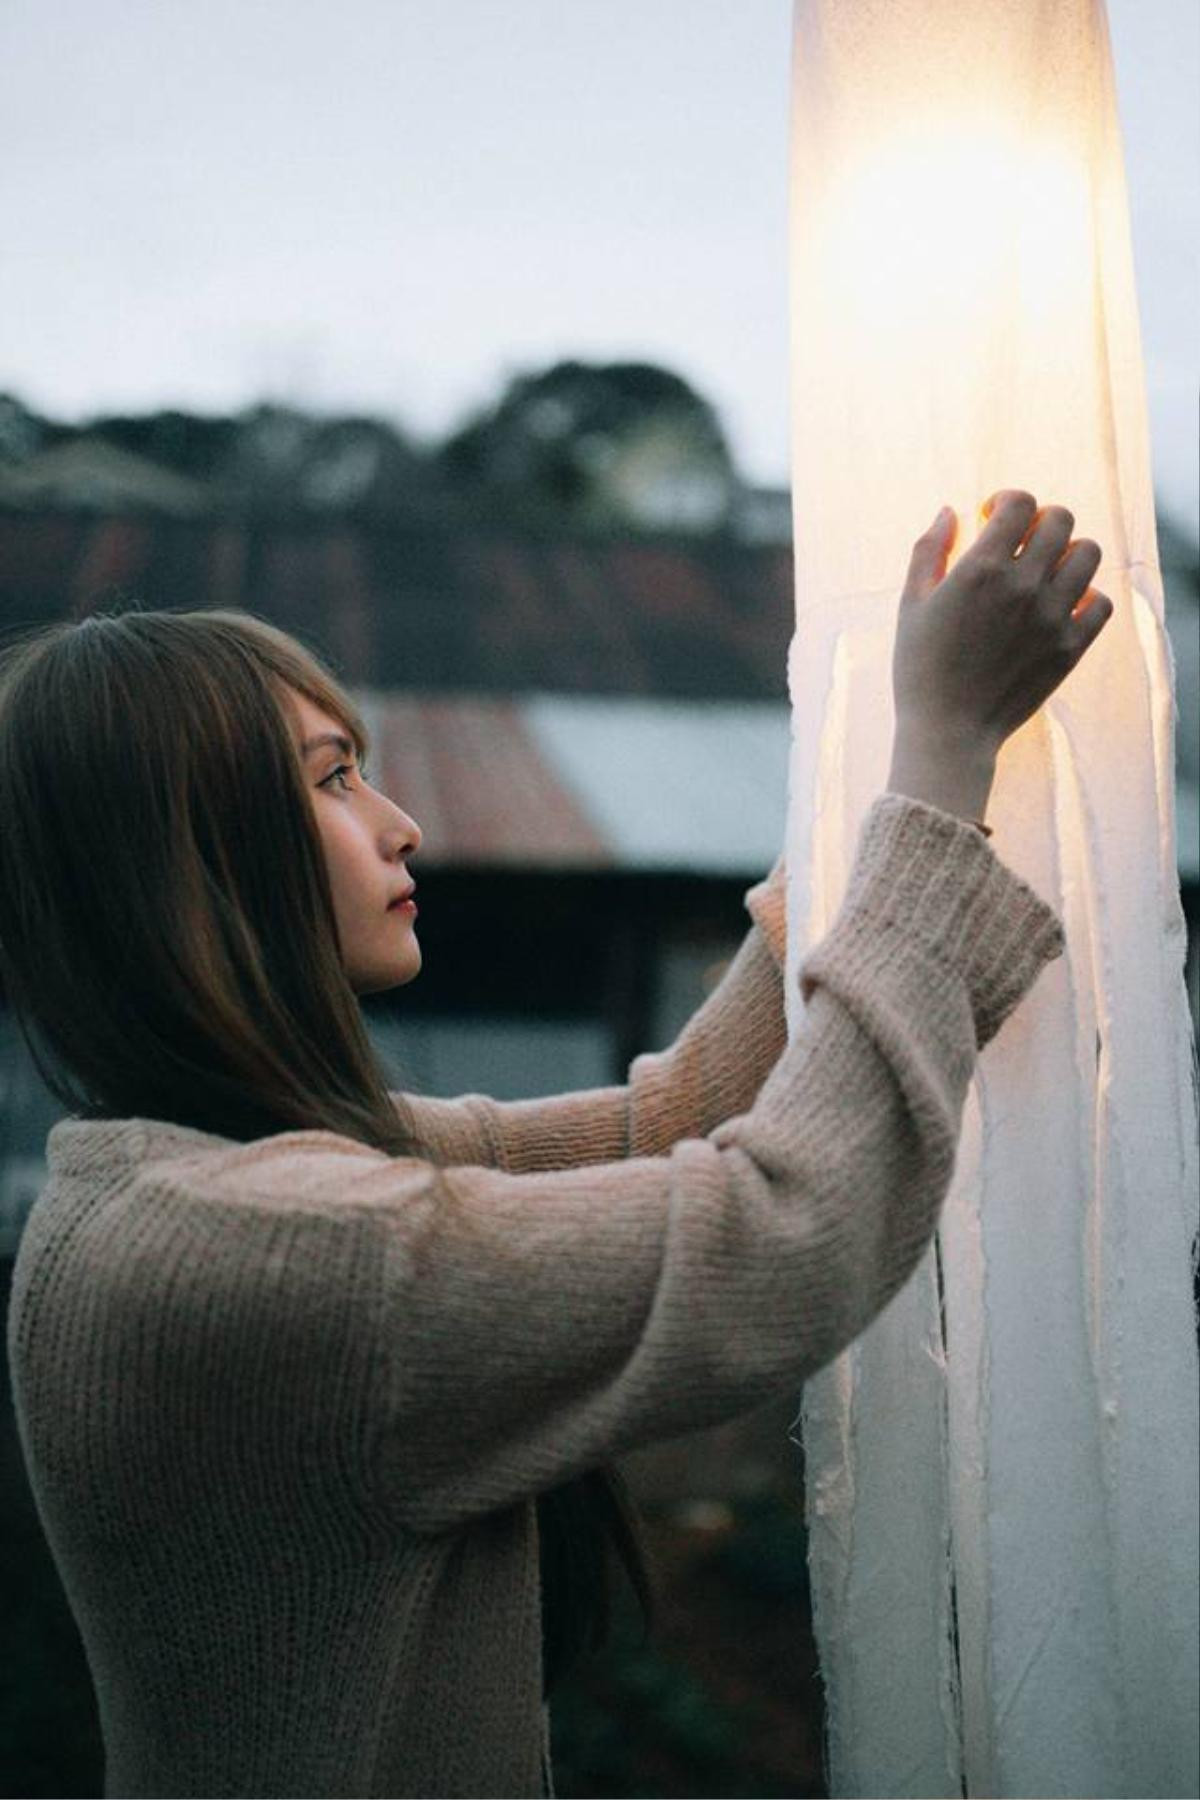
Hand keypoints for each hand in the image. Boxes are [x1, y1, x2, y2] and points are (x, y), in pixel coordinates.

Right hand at [892, 489, 1112, 759]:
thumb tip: (949, 511)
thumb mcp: (911, 604)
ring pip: (1089, 554)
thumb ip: (929, 550)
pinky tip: (1062, 605)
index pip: (1021, 503)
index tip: (992, 518)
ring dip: (1069, 553)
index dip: (1007, 501)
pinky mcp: (1070, 647)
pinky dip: (1087, 596)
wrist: (948, 730)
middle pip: (1061, 520)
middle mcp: (1023, 585)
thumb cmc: (921, 667)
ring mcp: (1052, 616)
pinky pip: (1101, 602)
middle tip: (1022, 543)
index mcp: (982, 568)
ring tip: (1047, 571)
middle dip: (1040, 521)